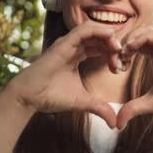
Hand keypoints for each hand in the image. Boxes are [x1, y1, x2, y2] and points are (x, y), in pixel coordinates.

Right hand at [3, 21, 122, 127]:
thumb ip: (100, 108)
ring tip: (118, 50)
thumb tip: (114, 123)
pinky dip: (100, 31)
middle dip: (114, 46)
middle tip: (122, 60)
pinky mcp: (64, 43)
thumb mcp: (82, 102)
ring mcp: (68, 43)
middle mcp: (73, 46)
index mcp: (77, 55)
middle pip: (99, 37)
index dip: (113, 54)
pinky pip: (85, 29)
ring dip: (109, 37)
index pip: (100, 46)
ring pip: (94, 29)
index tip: (119, 69)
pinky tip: (111, 40)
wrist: (29, 97)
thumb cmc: (50, 96)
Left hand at [115, 24, 152, 129]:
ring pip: (147, 29)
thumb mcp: (151, 104)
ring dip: (130, 38)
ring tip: (121, 54)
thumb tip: (117, 123)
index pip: (136, 41)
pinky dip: (140, 39)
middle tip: (113, 58)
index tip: (114, 67)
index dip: (121, 50)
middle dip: (123, 41)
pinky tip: (129, 52)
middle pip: (139, 31)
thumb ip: (133, 109)